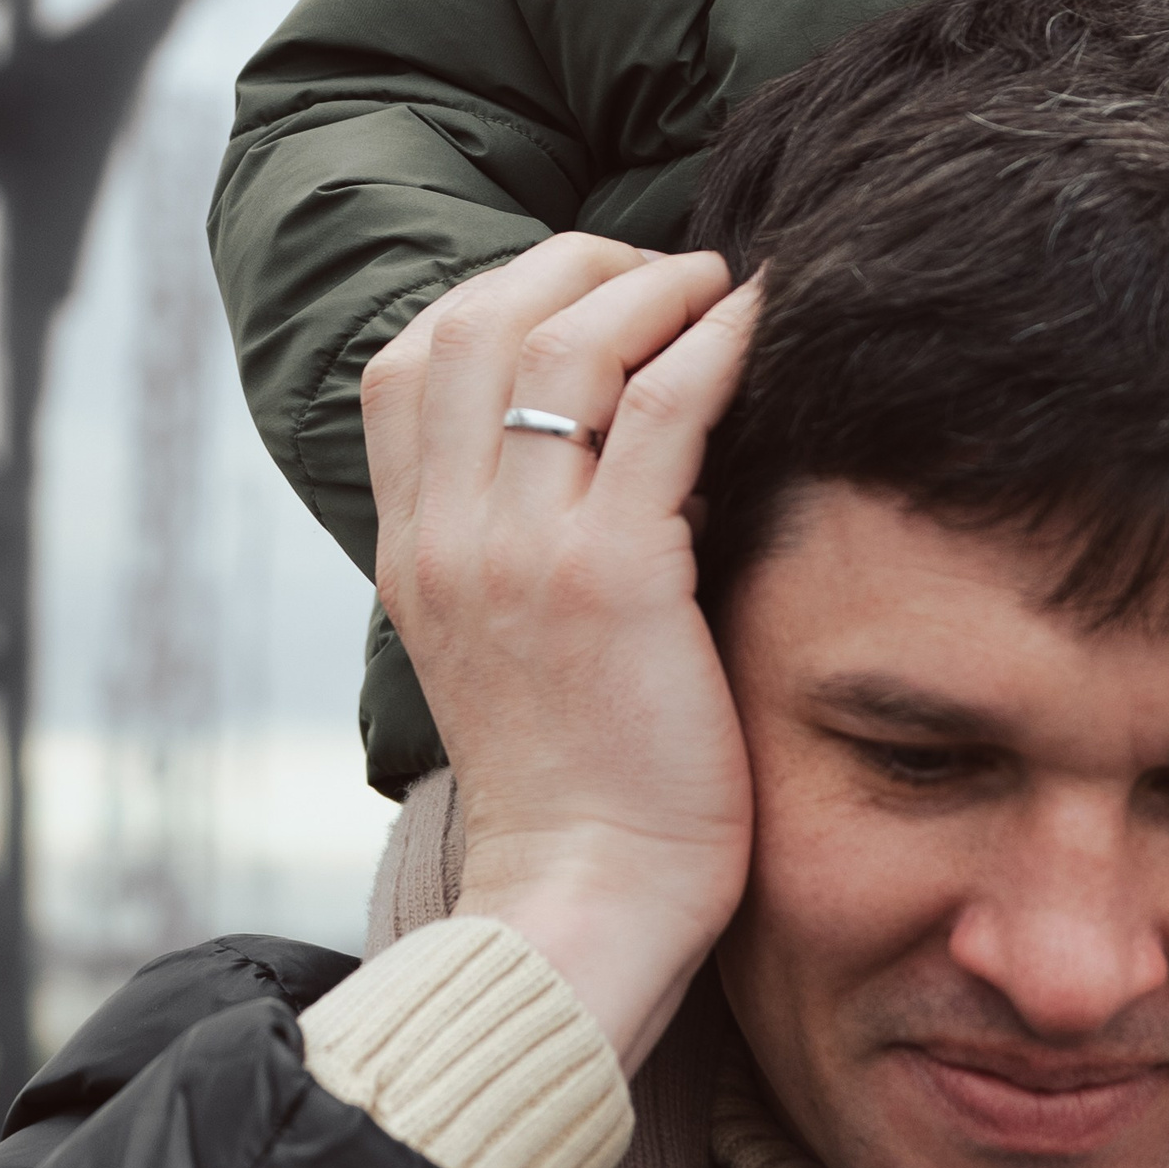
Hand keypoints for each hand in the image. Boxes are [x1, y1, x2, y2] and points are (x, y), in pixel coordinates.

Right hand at [362, 236, 759, 1070]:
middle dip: (577, 264)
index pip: (408, 360)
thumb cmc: (574, 790)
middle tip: (664, 271)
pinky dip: (714, 341)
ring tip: (716, 286)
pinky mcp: (613, 580)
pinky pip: (662, 409)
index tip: (588, 298)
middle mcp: (447, 536)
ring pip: (563, 344)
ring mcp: (520, 554)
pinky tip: (760, 323)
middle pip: (477, 321)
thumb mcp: (500, 651)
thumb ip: (514, 550)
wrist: (580, 903)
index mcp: (412, 549)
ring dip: (650, 287)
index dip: (500, 296)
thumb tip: (598, 454)